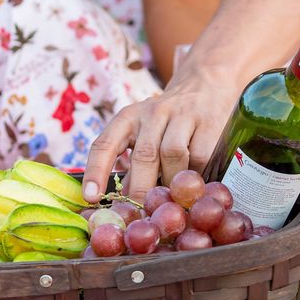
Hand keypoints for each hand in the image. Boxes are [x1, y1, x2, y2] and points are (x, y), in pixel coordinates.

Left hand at [82, 70, 239, 202]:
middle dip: (141, 190)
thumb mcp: (145, 136)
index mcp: (128, 118)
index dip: (96, 172)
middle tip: (141, 214)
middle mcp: (152, 113)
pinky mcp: (209, 122)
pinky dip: (196, 175)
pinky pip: (201, 156)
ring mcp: (182, 115)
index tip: (91, 197)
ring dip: (172, 182)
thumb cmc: (169, 122)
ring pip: (173, 154)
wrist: (206, 84)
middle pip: (143, 155)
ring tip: (173, 198)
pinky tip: (196, 183)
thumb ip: (134, 168)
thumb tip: (124, 205)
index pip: (105, 144)